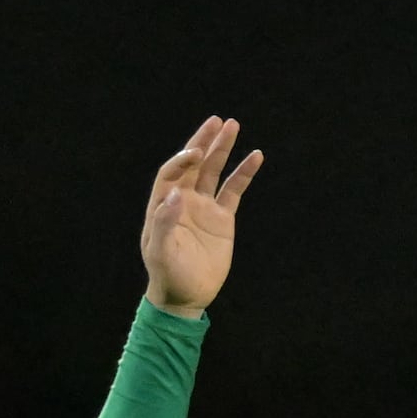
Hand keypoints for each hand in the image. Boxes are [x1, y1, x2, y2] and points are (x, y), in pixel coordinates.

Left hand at [139, 117, 265, 314]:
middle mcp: (183, 200)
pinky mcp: (222, 219)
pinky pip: (234, 190)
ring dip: (223, 149)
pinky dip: (244, 174)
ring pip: (214, 171)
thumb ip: (165, 222)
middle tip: (217, 121)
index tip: (197, 154)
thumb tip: (176, 193)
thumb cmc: (168, 275)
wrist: (186, 296)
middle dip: (204, 141)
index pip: (172, 173)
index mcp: (163, 205)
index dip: (183, 160)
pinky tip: (255, 157)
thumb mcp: (161, 252)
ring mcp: (204, 207)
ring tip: (233, 125)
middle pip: (194, 164)